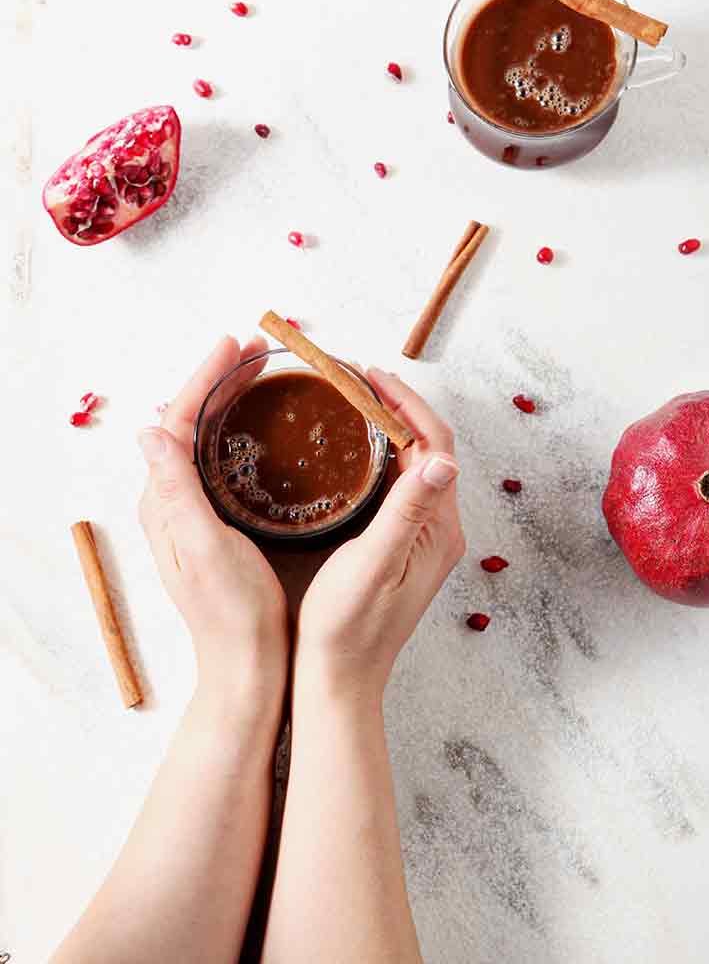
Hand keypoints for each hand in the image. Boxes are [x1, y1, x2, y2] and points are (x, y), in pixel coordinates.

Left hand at [138, 336, 287, 700]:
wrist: (248, 662)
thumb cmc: (233, 610)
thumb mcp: (204, 545)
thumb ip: (176, 489)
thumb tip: (150, 429)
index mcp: (164, 501)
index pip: (179, 420)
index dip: (207, 377)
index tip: (235, 346)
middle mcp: (169, 501)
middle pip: (189, 422)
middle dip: (219, 380)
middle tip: (255, 349)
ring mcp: (189, 511)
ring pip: (204, 437)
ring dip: (227, 400)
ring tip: (257, 372)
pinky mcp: (210, 522)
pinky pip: (217, 459)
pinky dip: (236, 430)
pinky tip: (257, 425)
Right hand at [296, 368, 464, 700]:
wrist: (339, 679)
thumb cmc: (349, 629)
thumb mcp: (374, 564)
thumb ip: (407, 511)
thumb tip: (442, 458)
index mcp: (439, 530)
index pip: (436, 447)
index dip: (407, 405)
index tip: (370, 377)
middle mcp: (439, 530)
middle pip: (429, 450)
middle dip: (398, 408)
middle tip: (356, 379)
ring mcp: (422, 538)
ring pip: (414, 466)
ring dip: (390, 429)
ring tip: (353, 401)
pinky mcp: (403, 546)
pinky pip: (400, 486)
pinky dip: (381, 457)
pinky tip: (354, 449)